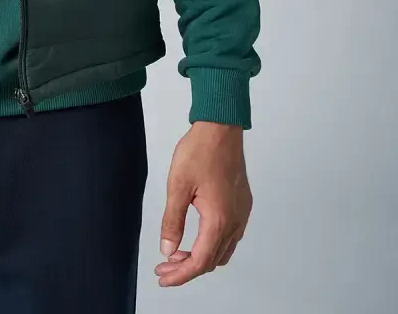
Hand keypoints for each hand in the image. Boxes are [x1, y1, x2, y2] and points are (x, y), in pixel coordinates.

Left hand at [155, 120, 251, 286]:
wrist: (220, 128)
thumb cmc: (199, 152)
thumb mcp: (177, 185)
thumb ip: (172, 221)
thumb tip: (167, 249)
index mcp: (219, 219)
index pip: (200, 261)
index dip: (180, 274)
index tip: (163, 277)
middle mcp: (235, 221)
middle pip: (212, 260)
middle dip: (187, 268)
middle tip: (164, 266)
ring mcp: (241, 214)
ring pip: (223, 250)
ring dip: (200, 257)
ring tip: (176, 252)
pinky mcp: (242, 205)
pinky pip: (230, 237)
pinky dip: (212, 244)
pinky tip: (195, 237)